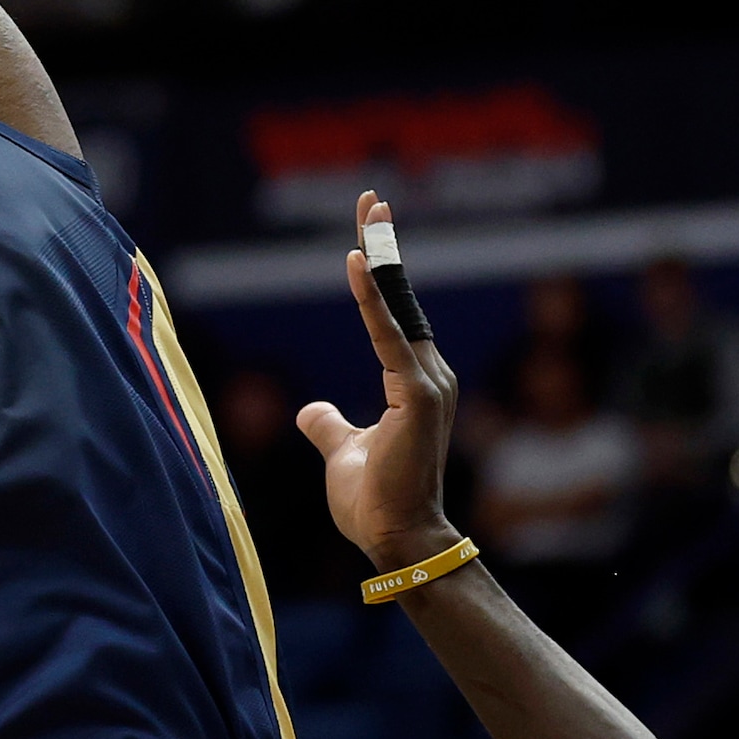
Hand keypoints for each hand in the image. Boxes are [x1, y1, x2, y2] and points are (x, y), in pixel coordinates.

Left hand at [297, 189, 463, 572]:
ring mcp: (428, 383)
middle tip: (371, 197)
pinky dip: (372, 299)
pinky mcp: (417, 397)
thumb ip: (329, 426)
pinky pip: (387, 337)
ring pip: (398, 307)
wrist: (396, 542)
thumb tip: (309, 409)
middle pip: (402, 297)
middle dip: (387, 244)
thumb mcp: (344, 452)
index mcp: (415, 382)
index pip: (395, 313)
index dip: (383, 269)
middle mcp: (430, 374)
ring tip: (370, 211)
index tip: (372, 225)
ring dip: (383, 256)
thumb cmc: (375, 502)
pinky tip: (357, 262)